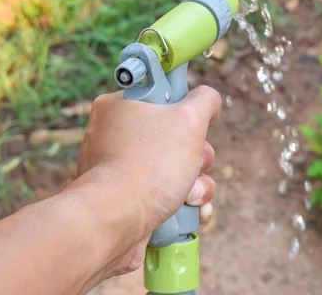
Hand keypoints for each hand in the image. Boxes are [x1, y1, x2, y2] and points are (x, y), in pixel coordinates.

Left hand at [71, 85, 220, 278]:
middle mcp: (113, 135)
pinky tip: (192, 212)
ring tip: (191, 197)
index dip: (186, 113)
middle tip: (194, 165)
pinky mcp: (126, 200)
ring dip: (195, 184)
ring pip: (174, 169)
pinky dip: (182, 204)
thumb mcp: (189, 119)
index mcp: (119, 106)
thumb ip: (205, 100)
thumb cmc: (150, 166)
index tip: (191, 127)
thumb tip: (208, 100)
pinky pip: (163, 195)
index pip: (163, 98)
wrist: (114, 223)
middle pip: (174, 137)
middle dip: (197, 157)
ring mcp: (118, 170)